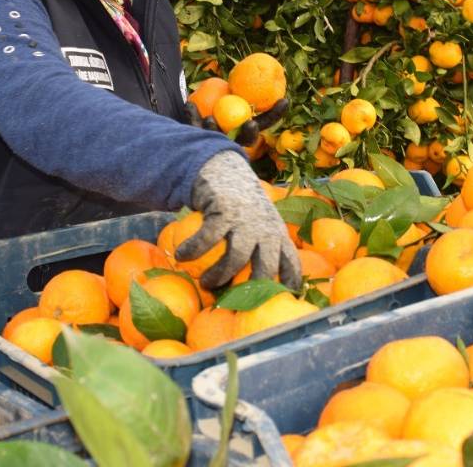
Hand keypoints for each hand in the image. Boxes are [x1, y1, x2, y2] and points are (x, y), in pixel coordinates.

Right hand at [175, 150, 302, 290]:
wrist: (225, 170)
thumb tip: (246, 286)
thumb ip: (260, 247)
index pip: (291, 262)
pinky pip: (207, 238)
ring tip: (204, 283)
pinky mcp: (224, 210)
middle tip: (233, 302)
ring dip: (218, 275)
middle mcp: (265, 229)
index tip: (282, 299)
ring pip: (236, 258)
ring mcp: (246, 220)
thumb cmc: (241, 206)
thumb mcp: (260, 223)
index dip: (289, 283)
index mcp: (277, 234)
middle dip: (251, 289)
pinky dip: (193, 250)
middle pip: (266, 267)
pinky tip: (181, 256)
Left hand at [185, 98, 287, 147]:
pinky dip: (192, 117)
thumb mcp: (224, 98)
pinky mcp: (197, 145)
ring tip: (210, 119)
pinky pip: (195, 132)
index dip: (275, 114)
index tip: (284, 100)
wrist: (184, 126)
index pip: (264, 122)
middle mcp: (233, 139)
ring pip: (220, 141)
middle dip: (249, 134)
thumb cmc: (212, 107)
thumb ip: (234, 92)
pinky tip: (190, 104)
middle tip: (251, 123)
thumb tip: (254, 74)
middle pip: (246, 140)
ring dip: (216, 129)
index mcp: (244, 128)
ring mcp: (217, 145)